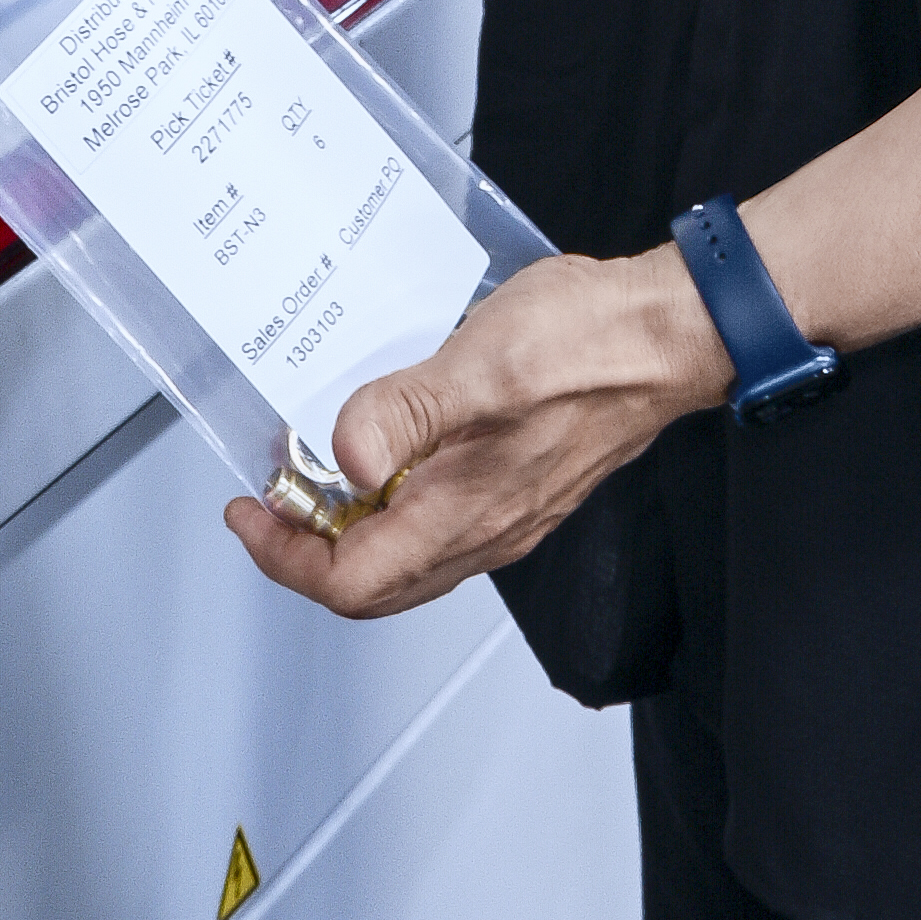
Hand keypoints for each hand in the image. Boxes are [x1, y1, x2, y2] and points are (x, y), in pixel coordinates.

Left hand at [223, 244, 728, 621]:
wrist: (671, 334)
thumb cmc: (590, 345)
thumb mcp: (479, 362)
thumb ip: (405, 412)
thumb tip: (346, 459)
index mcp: (464, 514)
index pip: (349, 582)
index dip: (283, 557)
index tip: (249, 510)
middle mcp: (484, 530)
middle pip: (371, 585)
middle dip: (303, 551)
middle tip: (266, 501)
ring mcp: (504, 514)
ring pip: (404, 560)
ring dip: (347, 531)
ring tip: (312, 475)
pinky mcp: (518, 489)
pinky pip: (437, 528)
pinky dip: (390, 507)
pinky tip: (381, 453)